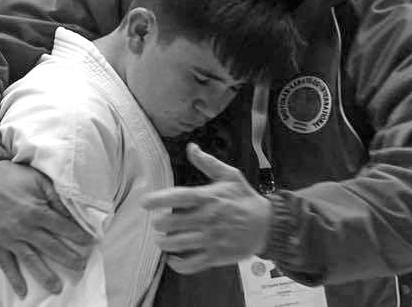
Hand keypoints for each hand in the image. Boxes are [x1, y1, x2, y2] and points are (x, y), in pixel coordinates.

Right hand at [0, 160, 93, 296]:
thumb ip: (56, 197)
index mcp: (36, 211)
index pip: (63, 227)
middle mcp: (24, 228)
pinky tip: (23, 292)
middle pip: (51, 248)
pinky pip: (6, 264)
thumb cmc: (13, 176)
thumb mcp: (38, 180)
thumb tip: (72, 213)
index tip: (91, 244)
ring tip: (58, 288)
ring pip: (31, 260)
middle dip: (68, 259)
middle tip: (81, 268)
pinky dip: (14, 279)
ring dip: (45, 276)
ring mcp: (9, 238)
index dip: (78, 236)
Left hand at [141, 143, 271, 273]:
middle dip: (159, 224)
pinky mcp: (215, 256)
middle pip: (171, 224)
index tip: (144, 203)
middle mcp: (206, 218)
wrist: (267, 225)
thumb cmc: (245, 198)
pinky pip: (190, 264)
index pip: (177, 197)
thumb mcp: (230, 175)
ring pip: (177, 244)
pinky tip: (173, 258)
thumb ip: (208, 162)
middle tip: (158, 223)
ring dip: (164, 243)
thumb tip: (191, 147)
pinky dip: (177, 264)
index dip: (157, 200)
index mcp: (208, 197)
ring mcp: (210, 239)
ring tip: (161, 239)